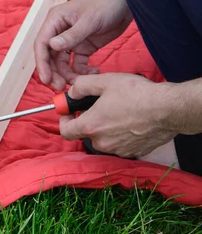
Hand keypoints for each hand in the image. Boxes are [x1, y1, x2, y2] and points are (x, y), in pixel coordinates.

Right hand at [34, 0, 132, 89]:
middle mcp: (60, 31)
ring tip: (79, 83)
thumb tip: (52, 46)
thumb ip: (71, 35)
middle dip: (54, 73)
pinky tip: (93, 72)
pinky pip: (78, 63)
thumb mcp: (89, 20)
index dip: (42, 63)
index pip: (42, 44)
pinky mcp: (84, 46)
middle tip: (60, 87)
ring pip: (63, 62)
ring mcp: (72, 39)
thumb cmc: (106, 3)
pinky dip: (82, 71)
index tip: (46, 78)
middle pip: (50, 56)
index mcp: (55, 20)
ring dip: (68, 74)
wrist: (127, 1)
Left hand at [59, 73, 175, 157]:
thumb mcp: (105, 81)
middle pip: (85, 134)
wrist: (169, 109)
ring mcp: (118, 149)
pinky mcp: (133, 152)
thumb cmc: (137, 94)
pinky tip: (130, 121)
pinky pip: (119, 143)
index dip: (64, 120)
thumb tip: (72, 92)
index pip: (65, 132)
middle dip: (88, 121)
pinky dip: (120, 134)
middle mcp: (102, 142)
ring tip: (118, 111)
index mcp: (91, 126)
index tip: (70, 112)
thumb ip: (82, 86)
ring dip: (105, 127)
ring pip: (103, 139)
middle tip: (98, 106)